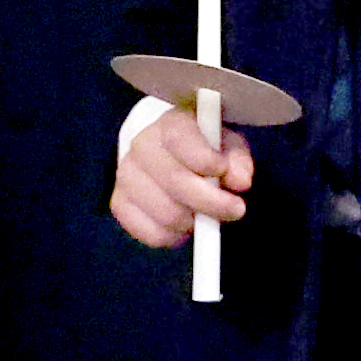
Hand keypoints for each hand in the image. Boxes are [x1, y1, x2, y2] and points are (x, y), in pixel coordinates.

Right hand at [111, 108, 252, 248]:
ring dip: (194, 221)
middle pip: (175, 182)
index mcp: (170, 124)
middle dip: (212, 202)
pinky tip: (184, 223)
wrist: (166, 152)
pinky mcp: (120, 204)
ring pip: (167, 214)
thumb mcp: (227, 145)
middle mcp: (142, 147)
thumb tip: (240, 181)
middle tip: (236, 209)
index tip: (226, 174)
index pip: (181, 140)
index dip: (206, 161)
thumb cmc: (204, 148)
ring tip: (204, 214)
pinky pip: (152, 233)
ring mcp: (126, 176)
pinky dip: (175, 236)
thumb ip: (237, 159)